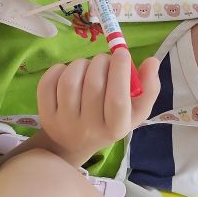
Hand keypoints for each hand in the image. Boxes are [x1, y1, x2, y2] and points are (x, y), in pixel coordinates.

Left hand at [37, 52, 159, 166]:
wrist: (72, 143)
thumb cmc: (109, 122)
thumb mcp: (135, 112)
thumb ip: (148, 88)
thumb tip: (152, 62)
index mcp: (115, 128)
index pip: (118, 99)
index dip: (120, 72)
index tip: (122, 53)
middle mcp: (89, 128)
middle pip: (93, 85)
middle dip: (101, 62)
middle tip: (106, 60)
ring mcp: (63, 122)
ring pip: (70, 81)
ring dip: (81, 64)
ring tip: (88, 66)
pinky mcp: (45, 114)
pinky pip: (48, 83)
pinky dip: (59, 69)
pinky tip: (68, 72)